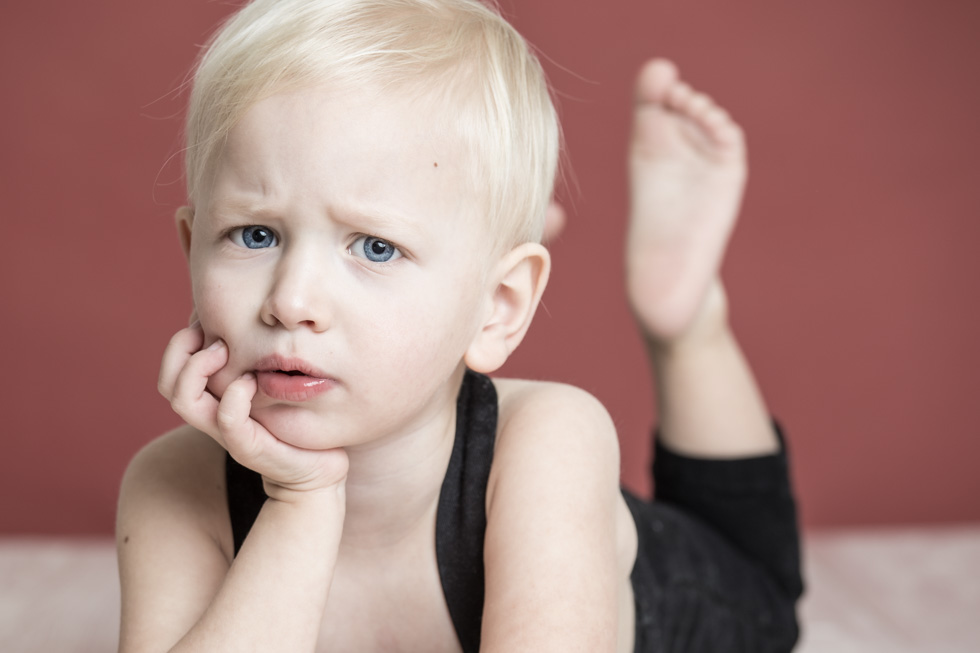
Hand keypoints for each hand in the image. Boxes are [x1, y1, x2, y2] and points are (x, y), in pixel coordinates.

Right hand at [158, 324, 348, 499]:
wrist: (320, 466)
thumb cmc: (298, 417)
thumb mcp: (273, 379)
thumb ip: (255, 356)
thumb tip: (251, 318)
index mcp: (213, 400)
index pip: (171, 371)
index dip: (181, 342)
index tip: (206, 318)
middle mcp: (212, 416)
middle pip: (167, 384)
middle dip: (179, 350)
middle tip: (207, 329)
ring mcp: (228, 433)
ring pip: (184, 400)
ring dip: (198, 367)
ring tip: (224, 348)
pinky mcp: (249, 447)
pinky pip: (227, 418)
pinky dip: (234, 394)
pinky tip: (253, 379)